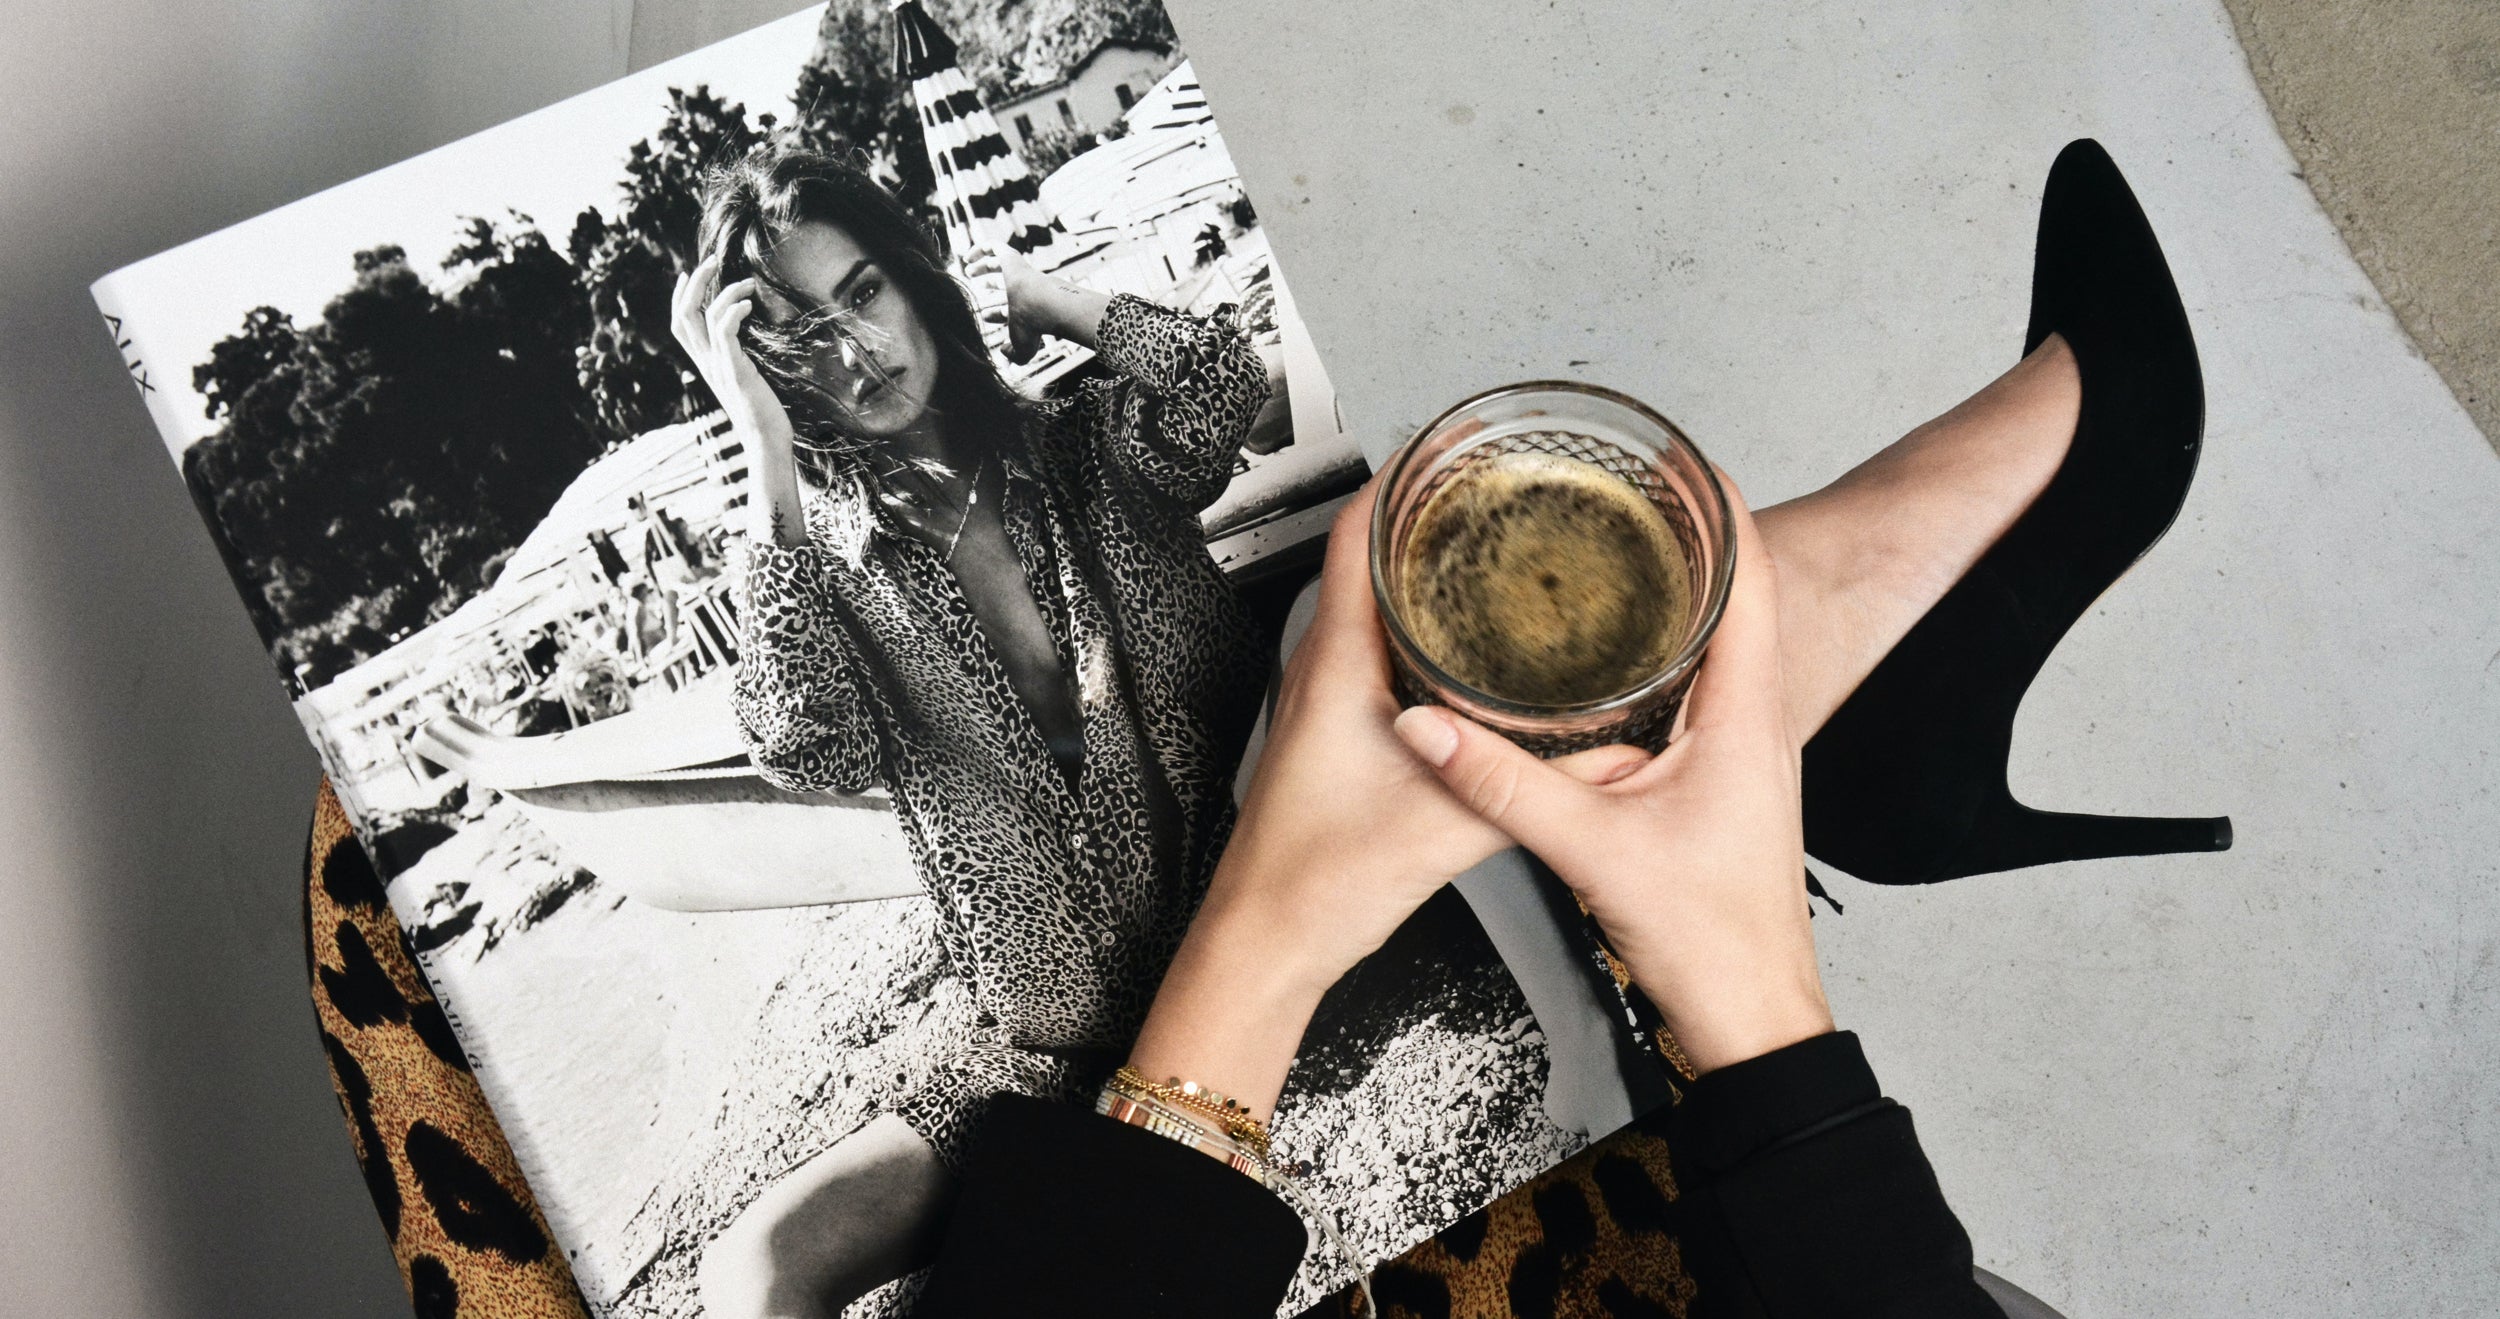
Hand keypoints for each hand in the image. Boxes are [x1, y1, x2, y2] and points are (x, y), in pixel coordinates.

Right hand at [670, 250, 793, 448]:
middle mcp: (706, 363)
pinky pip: (723, 332)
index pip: (679, 324)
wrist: (766, 441)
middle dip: (695, 282)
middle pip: (683, 314)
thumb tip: (745, 344)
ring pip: (702, 317)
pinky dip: (732, 311)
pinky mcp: (734, 370)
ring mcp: (717, 366)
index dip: (679, 297)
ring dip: (724, 291)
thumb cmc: (763, 412)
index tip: (687, 273)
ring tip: (747, 282)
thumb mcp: (745, 380)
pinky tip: (748, 304)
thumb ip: (738, 360)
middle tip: (712, 260)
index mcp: (706, 363)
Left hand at [961, 243, 1041, 362]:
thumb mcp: (1021, 348)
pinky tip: (967, 257)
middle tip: (976, 287)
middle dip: (989, 286)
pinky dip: (980, 249)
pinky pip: (994, 246)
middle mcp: (1022, 287)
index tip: (984, 316)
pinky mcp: (1010, 257)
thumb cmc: (1031, 328)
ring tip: (968, 271)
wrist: (1040, 305)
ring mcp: (1017, 271)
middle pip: (1003, 284)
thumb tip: (1005, 353)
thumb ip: (1014, 355)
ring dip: (982, 267)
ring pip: (998, 264)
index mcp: (1025, 307)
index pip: (1008, 307)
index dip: (994, 312)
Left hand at [1125, 479, 1646, 1114]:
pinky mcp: (1339, 735)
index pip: (1360, 531)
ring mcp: (1327, 700)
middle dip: (1437, 516)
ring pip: (1380, 606)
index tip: (1458, 446)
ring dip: (1432, 573)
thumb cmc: (1316, 882)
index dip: (1408, 475)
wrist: (1267, 942)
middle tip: (1500, 493)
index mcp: (1338, 663)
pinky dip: (1430, 630)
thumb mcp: (1447, 827)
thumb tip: (1614, 756)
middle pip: (1373, 557)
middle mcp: (1324, 669)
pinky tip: (1476, 652)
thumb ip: (1533, 784)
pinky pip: (1385, 654)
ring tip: (1500, 555)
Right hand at [1391, 478, 1834, 1073]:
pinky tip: (1610, 652)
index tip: (1678, 453)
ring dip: (1675, 587)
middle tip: (1627, 484)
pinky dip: (1659, 647)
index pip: (1749, 575)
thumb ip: (1502, 783)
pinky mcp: (1715, 777)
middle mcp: (1753, 718)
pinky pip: (1695, 685)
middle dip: (1683, 531)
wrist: (1749, 1018)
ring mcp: (1738, 748)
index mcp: (1745, 712)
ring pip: (1715, 639)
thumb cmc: (1711, 940)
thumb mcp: (1592, 849)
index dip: (1718, 505)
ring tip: (1614, 545)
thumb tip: (1429, 726)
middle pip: (1733, 592)